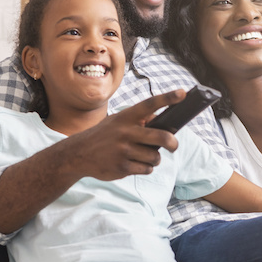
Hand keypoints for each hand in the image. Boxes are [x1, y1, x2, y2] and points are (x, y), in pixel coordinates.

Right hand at [66, 89, 185, 181]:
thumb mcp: (118, 121)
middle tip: (174, 145)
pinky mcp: (122, 167)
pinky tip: (135, 164)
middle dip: (173, 143)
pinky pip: (146, 169)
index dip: (168, 98)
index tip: (183, 93)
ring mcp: (124, 150)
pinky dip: (145, 168)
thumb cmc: (105, 135)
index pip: (150, 104)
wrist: (78, 154)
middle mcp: (126, 132)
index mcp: (126, 117)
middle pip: (162, 137)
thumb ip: (139, 121)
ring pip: (155, 156)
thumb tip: (166, 123)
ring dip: (154, 158)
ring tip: (144, 156)